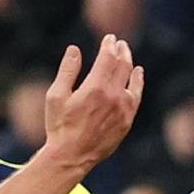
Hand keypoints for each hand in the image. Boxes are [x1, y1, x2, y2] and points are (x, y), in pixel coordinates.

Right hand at [39, 38, 145, 172]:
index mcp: (95, 87)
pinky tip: (137, 74)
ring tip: (126, 54)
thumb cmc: (60, 125)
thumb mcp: (56, 95)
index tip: (109, 38)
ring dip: (129, 64)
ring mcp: (123, 109)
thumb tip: (74, 49)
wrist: (72, 155)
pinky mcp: (127, 120)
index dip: (109, 45)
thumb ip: (67, 71)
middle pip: (122, 65)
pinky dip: (137, 82)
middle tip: (119, 43)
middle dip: (121, 51)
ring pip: (131, 79)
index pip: (108, 58)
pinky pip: (136, 96)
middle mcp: (113, 96)